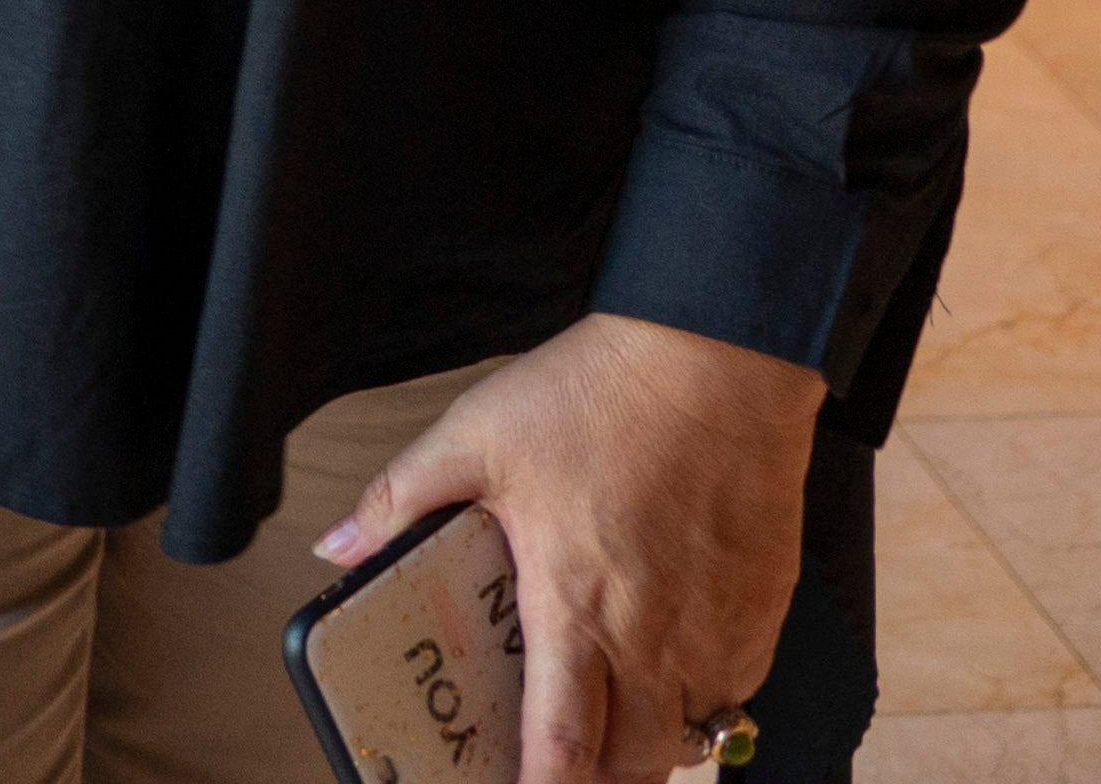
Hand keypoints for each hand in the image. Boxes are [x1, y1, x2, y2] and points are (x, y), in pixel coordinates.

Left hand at [325, 314, 822, 781]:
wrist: (716, 357)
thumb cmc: (599, 395)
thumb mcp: (476, 435)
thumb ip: (402, 497)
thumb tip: (338, 544)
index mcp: (576, 606)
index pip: (563, 743)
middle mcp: (653, 637)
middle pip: (634, 764)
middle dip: (596, 778)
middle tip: (562, 759)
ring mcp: (716, 629)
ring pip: (690, 737)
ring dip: (651, 745)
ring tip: (614, 725)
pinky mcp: (762, 609)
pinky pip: (738, 690)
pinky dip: (704, 701)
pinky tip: (671, 671)